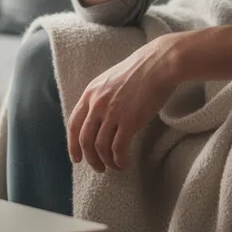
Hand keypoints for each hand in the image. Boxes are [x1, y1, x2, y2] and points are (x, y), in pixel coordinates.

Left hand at [67, 32, 188, 171]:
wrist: (159, 64)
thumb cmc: (140, 70)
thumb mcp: (110, 80)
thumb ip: (101, 97)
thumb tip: (98, 117)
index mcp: (90, 93)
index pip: (74, 125)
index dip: (72, 145)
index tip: (77, 158)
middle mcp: (97, 104)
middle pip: (85, 140)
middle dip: (90, 158)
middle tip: (99, 168)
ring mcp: (112, 113)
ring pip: (101, 147)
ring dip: (106, 162)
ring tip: (115, 166)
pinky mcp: (129, 121)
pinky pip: (118, 149)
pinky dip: (120, 160)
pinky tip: (125, 163)